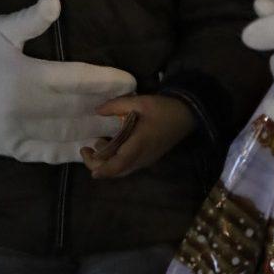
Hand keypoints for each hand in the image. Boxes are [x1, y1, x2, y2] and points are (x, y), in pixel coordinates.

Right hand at [0, 0, 136, 163]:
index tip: (130, 81)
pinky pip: (46, 152)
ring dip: (96, 132)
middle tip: (136, 108)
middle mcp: (23, 107)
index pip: (77, 80)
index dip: (106, 81)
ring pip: (65, 134)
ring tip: (124, 130)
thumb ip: (29, 20)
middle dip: (108, 108)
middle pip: (76, 110)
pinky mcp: (9, 147)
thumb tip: (55, 2)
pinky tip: (92, 149)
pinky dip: (70, 152)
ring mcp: (15, 131)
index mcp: (25, 76)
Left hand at [81, 94, 196, 179]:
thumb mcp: (140, 102)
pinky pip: (128, 165)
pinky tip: (112, 143)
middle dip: (98, 164)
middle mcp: (142, 158)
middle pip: (116, 171)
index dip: (100, 166)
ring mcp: (146, 160)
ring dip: (107, 161)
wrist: (187, 115)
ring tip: (99, 142)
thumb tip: (97, 110)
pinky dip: (116, 160)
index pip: (117, 165)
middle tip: (86, 148)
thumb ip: (117, 105)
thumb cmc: (163, 108)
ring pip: (122, 170)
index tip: (86, 154)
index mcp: (139, 145)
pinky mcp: (149, 158)